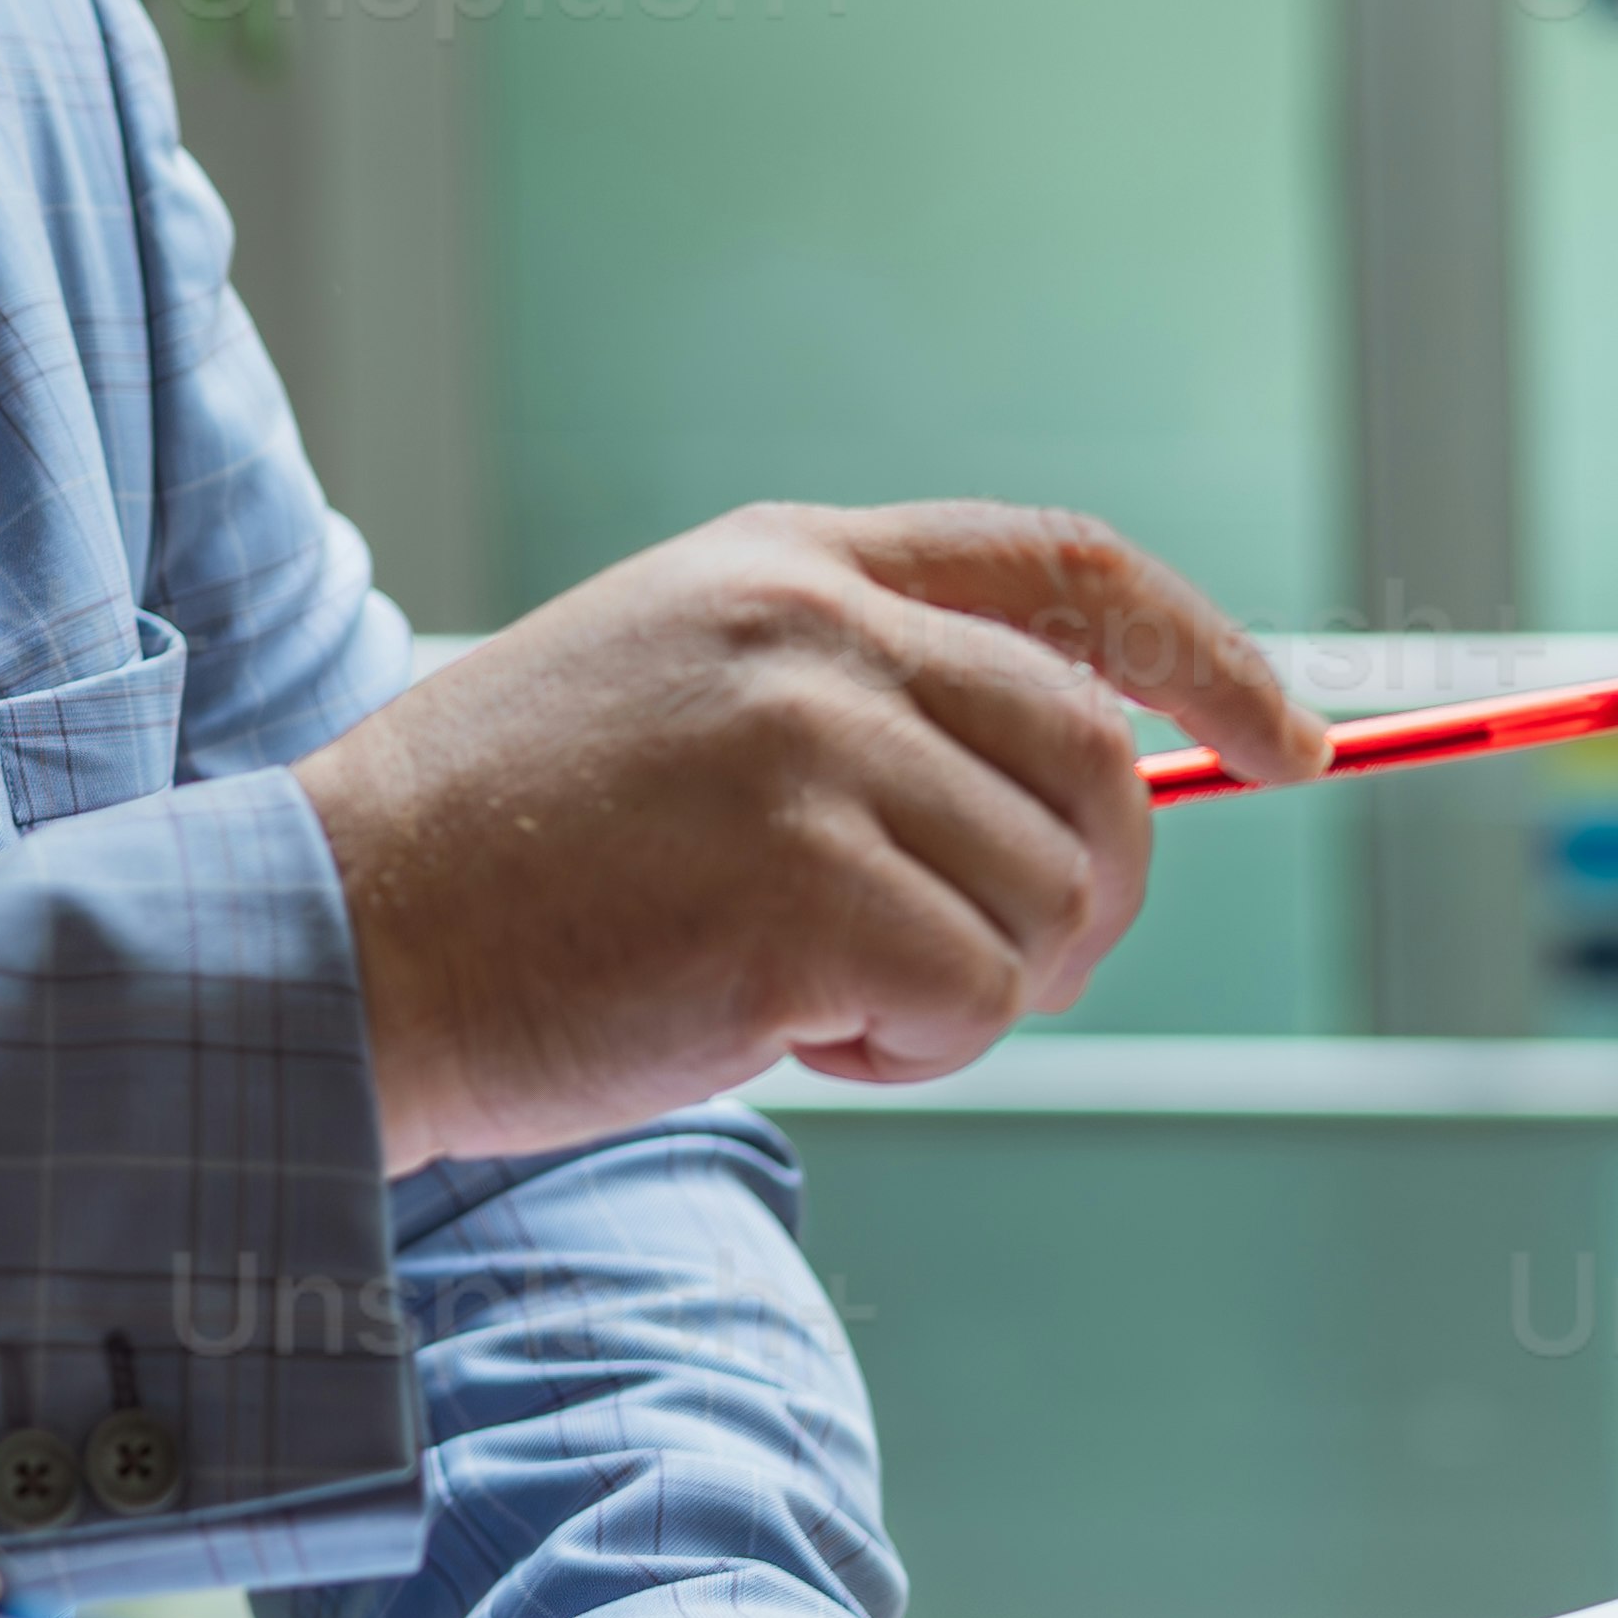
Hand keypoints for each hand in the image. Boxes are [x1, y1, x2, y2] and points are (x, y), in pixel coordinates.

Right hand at [298, 502, 1325, 1171]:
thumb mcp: (672, 697)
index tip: (1289, 739)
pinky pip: (976, 1002)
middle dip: (1090, 897)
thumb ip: (852, 701)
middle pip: (1093, 764)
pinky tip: (777, 1033)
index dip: (1206, 656)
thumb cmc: (493, 861)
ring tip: (802, 994)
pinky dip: (909, 1053)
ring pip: (1045, 903)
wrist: (328, 943)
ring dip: (965, 993)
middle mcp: (815, 633)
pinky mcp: (802, 894)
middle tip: (990, 976)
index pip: (1068, 571)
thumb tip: (1077, 794)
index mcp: (787, 564)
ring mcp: (810, 755)